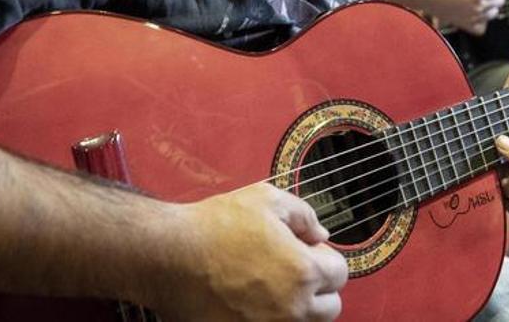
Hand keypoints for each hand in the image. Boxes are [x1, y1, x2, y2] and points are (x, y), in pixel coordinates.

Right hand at [158, 183, 347, 320]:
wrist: (169, 256)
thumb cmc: (215, 226)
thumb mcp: (266, 199)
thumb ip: (304, 214)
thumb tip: (321, 232)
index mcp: (304, 272)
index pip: (340, 273)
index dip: (323, 256)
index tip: (303, 248)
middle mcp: (293, 308)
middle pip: (330, 307)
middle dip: (317, 287)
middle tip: (290, 270)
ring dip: (297, 307)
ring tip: (270, 286)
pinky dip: (269, 318)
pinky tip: (251, 301)